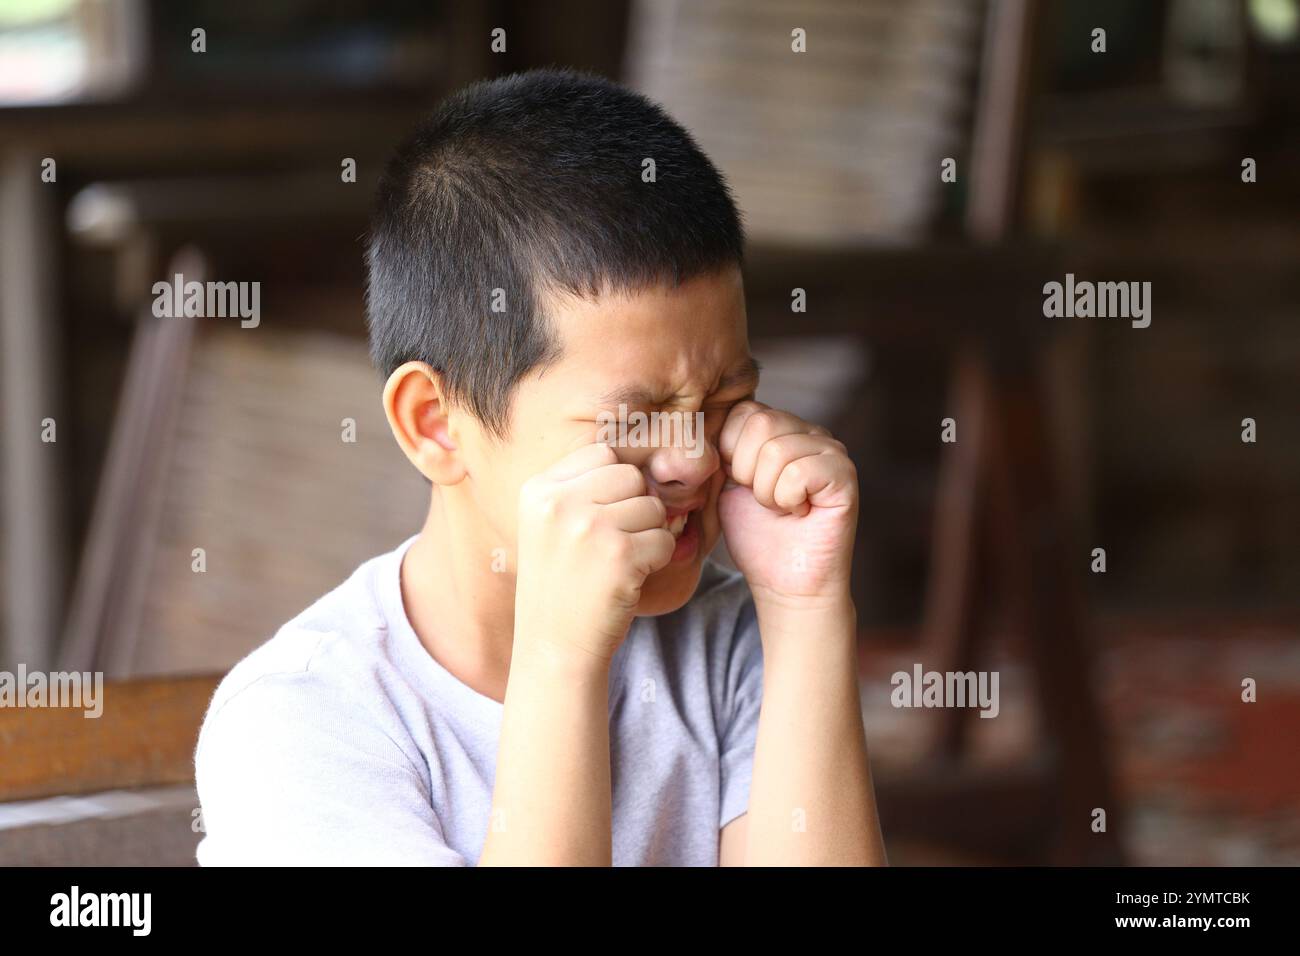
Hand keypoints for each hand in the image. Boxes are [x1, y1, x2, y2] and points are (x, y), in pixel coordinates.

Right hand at [515, 442, 675, 662]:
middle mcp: (559, 503)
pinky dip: (657, 560)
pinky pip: (666, 538)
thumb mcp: (548, 525)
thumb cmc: (560, 585)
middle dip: (635, 507)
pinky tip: (628, 579)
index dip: (615, 484)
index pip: (601, 454)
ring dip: (648, 535)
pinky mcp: (620, 555)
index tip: (603, 517)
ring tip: (617, 563)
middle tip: (614, 544)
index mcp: (538, 490)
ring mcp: (589, 527)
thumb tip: (638, 459)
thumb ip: (581, 487)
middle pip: (631, 476)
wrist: (553, 648)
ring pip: (653, 506)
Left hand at [717, 401, 857, 607]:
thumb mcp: (726, 483)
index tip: (743, 484)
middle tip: (765, 500)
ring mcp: (831, 450)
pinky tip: (800, 512)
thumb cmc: (757, 535)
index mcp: (781, 428)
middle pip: (760, 423)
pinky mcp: (845, 475)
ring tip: (782, 508)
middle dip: (747, 472)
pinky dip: (788, 499)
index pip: (743, 410)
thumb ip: (722, 447)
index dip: (730, 453)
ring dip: (767, 492)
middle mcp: (809, 431)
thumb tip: (706, 421)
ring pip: (777, 451)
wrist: (785, 582)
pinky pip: (800, 472)